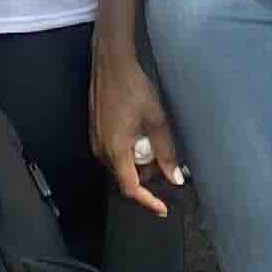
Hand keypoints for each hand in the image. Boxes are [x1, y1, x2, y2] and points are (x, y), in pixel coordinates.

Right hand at [90, 47, 187, 219]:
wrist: (111, 63)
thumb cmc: (134, 88)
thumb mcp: (156, 120)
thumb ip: (166, 152)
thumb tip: (176, 178)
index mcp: (116, 151)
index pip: (131, 188)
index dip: (148, 201)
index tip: (162, 209)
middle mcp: (101, 150)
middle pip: (124, 177)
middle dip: (146, 179)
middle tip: (166, 168)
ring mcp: (96, 140)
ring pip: (119, 165)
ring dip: (137, 165)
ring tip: (156, 150)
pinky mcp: (95, 130)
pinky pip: (113, 152)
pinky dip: (128, 154)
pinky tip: (141, 138)